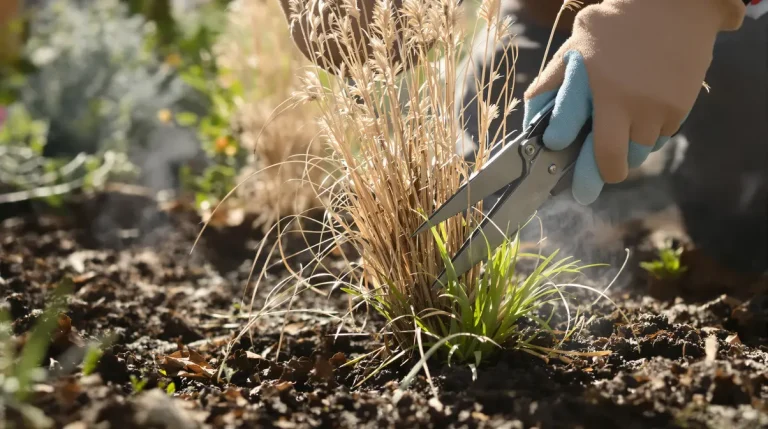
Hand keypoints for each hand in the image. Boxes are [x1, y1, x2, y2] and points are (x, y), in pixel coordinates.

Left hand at [523, 0, 746, 204]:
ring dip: (626, 151)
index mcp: (591, 82)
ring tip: (620, 133)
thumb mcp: (576, 44)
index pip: (566, 128)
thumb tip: (531, 118)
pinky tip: (644, 111)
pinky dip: (648, 134)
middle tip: (586, 191)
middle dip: (596, 176)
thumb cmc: (617, 26)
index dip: (557, 142)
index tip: (555, 149)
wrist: (678, 6)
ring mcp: (653, 108)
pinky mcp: (677, 110)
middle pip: (609, 159)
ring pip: (636, 153)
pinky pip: (658, 139)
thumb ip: (552, 81)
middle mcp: (623, 100)